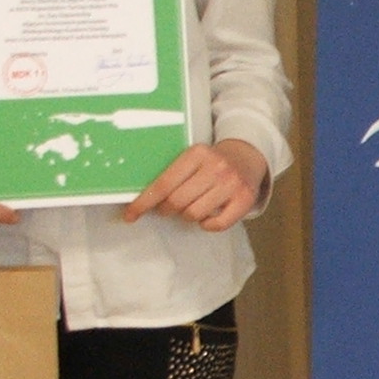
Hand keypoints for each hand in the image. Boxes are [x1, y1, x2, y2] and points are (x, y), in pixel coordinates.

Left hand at [123, 139, 267, 231]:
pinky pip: (216, 224)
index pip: (163, 184)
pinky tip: (208, 215)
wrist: (247, 156)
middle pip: (177, 201)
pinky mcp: (245, 199)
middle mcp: (216, 167)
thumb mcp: (192, 158)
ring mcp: (232, 183)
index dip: (144, 202)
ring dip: (188, 215)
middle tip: (168, 207)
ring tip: (193, 205)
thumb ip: (172, 174)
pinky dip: (207, 225)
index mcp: (197, 153)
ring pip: (194, 214)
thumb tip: (143, 199)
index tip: (131, 214)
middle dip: (167, 209)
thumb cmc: (211, 162)